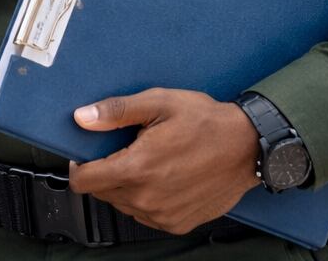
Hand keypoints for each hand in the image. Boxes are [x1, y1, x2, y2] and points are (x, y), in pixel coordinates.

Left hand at [67, 88, 258, 234]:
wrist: (248, 147)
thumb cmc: (206, 122)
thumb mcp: (159, 103)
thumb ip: (116, 111)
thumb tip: (82, 118)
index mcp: (137, 168)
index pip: (84, 181)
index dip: (79, 167)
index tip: (85, 155)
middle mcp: (147, 198)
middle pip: (101, 193)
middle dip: (104, 173)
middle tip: (124, 151)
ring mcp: (163, 214)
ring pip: (122, 205)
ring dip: (125, 187)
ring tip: (147, 162)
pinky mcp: (178, 223)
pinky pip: (145, 215)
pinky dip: (145, 199)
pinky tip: (161, 178)